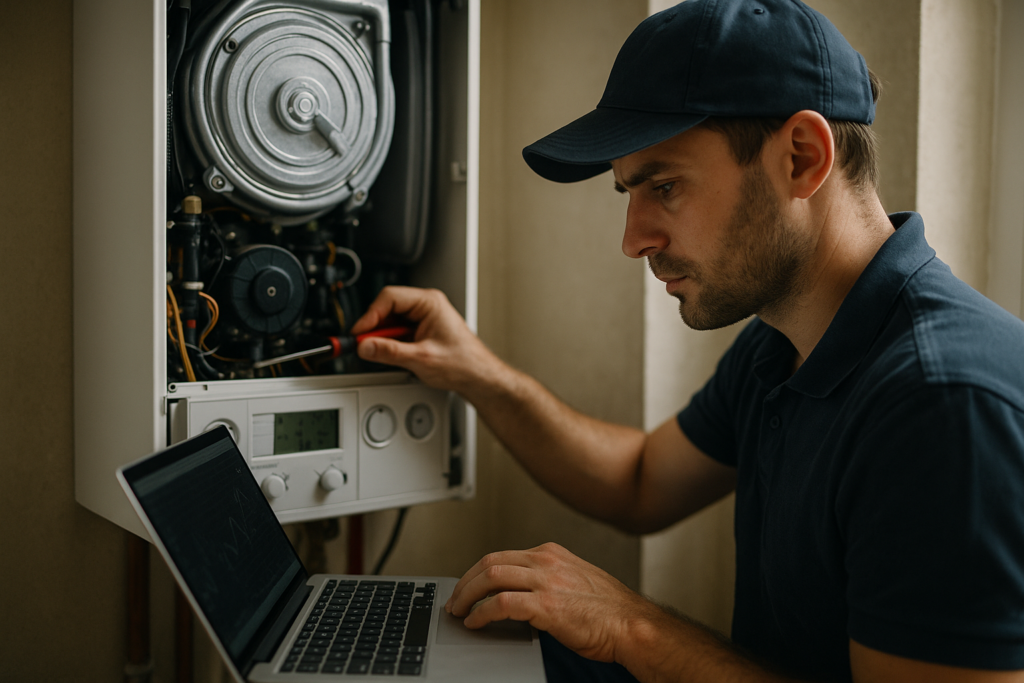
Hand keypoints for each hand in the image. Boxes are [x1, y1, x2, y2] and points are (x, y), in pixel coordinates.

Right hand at [351, 286, 501, 392]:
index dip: (370, 315)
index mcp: (429, 303)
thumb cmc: (463, 363)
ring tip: (382, 352)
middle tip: (365, 345)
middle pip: (388, 308)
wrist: (478, 377)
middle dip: (375, 327)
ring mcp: (424, 317)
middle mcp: (427, 306)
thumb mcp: (421, 359)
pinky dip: (391, 342)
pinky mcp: (422, 330)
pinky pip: (398, 331)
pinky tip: (393, 354)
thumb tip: (366, 346)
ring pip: (391, 320)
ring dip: (383, 336)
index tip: (360, 333)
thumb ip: (390, 352)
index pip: (389, 298)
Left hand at [444, 542, 655, 663]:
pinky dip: (482, 613)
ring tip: (460, 612)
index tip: (468, 587)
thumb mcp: (576, 581)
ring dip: (467, 596)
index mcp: (552, 554)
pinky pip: (501, 604)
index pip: (502, 555)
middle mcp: (546, 562)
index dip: (478, 572)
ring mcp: (546, 581)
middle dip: (465, 582)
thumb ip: (550, 580)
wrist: (633, 625)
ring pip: (490, 577)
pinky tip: (477, 623)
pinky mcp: (546, 605)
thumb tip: (523, 594)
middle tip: (455, 601)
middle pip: (489, 562)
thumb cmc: (610, 612)